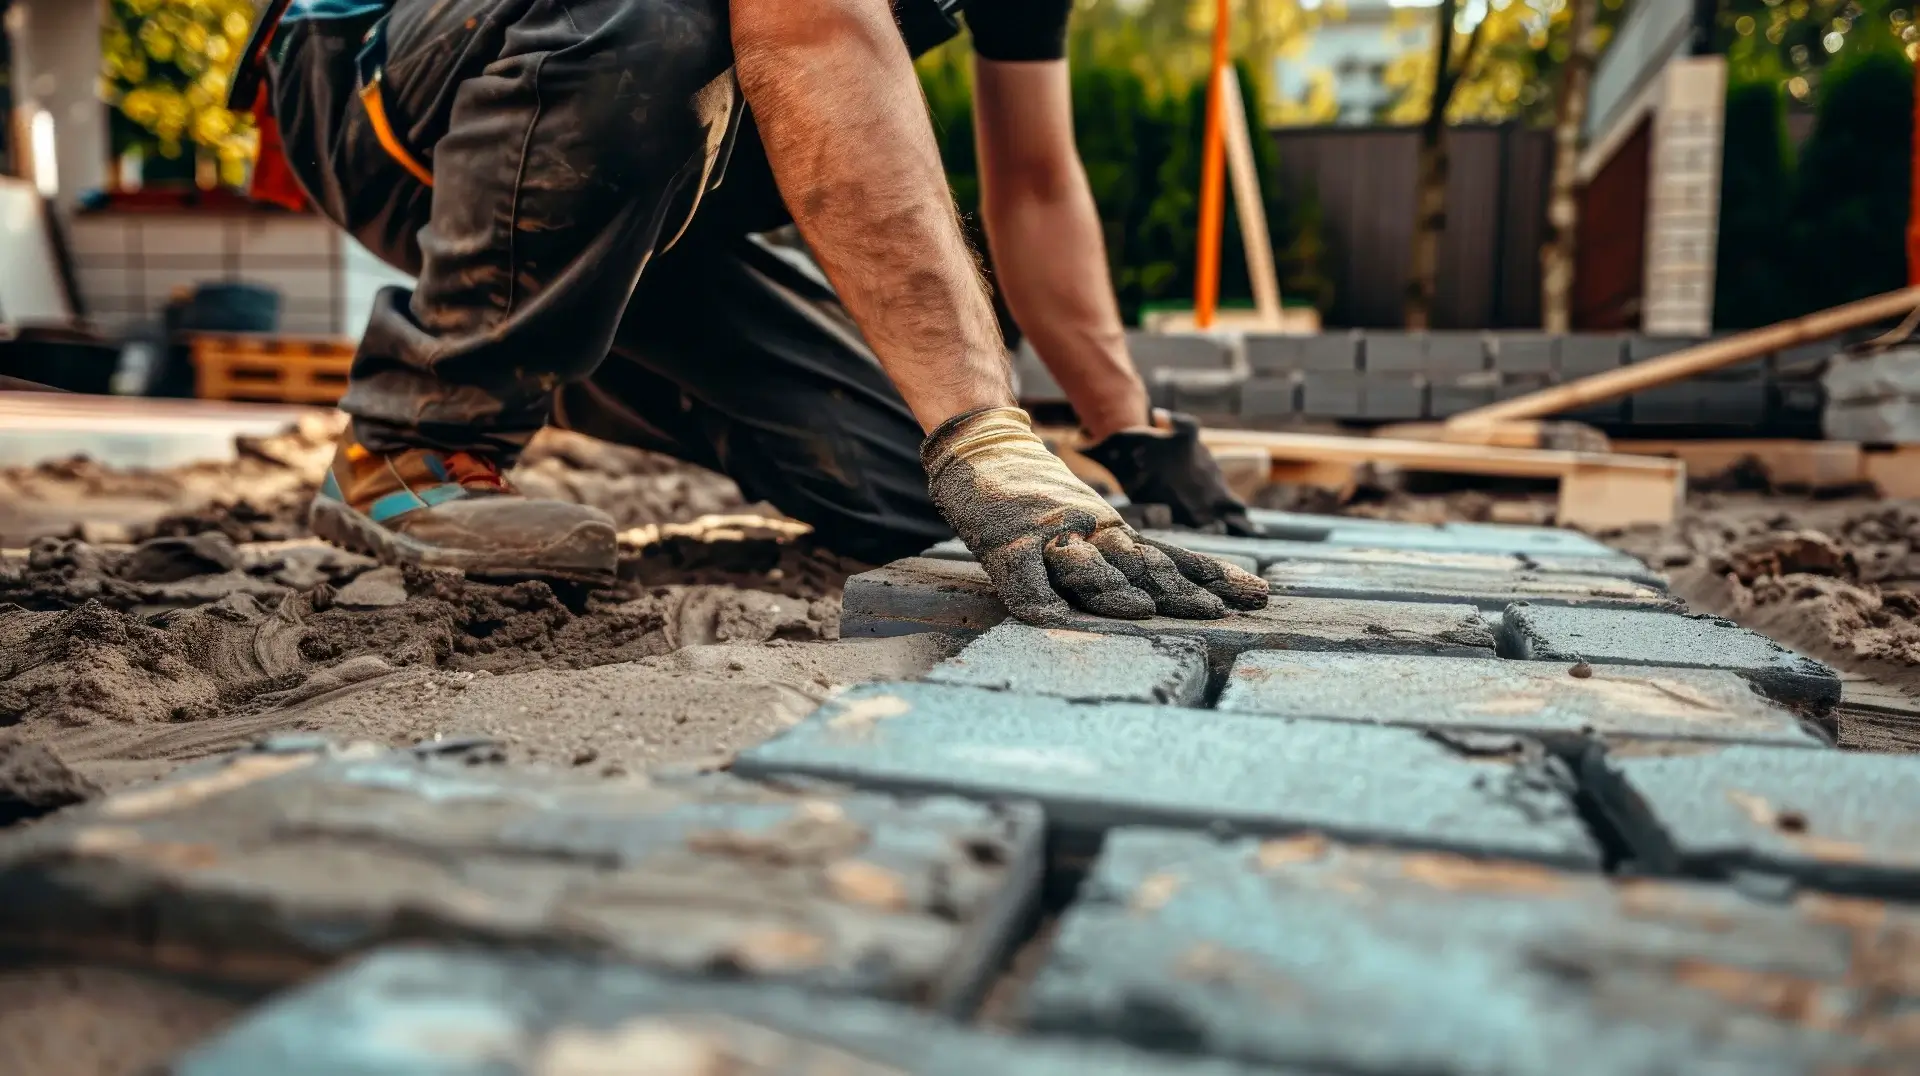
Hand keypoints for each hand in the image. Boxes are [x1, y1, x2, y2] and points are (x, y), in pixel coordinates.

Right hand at [923, 406, 1268, 625]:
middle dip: (1185, 590)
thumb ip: (1117, 552)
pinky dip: (1036, 597)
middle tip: (1226, 610)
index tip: (1255, 595)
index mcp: (1113, 531)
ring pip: (1089, 566)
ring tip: (1147, 612)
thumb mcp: (1086, 521)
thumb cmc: (1035, 494)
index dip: (1212, 576)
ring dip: (1118, 590)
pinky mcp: (1007, 543)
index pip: (1171, 557)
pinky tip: (1053, 620)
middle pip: (1144, 564)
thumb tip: (1162, 592)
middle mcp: (1091, 532)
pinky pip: (1022, 575)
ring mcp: (1049, 536)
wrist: (984, 445)